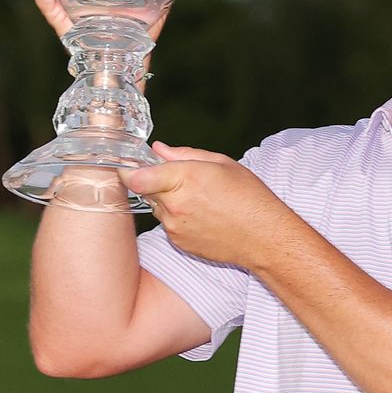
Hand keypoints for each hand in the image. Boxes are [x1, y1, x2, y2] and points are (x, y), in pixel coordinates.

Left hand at [121, 143, 297, 268]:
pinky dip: (178, 217)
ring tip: (201, 200)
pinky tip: (203, 215)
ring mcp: (174, 227)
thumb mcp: (222, 164)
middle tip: (185, 180)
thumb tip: (158, 150)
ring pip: (157, 207)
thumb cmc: (249, 197)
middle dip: (158, 182)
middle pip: (146, 189)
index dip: (128, 170)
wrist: (263, 237)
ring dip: (169, 200)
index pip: (137, 177)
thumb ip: (185, 155)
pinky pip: (168, 224)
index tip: (128, 165)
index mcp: (185, 178)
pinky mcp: (178, 242)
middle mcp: (175, 205)